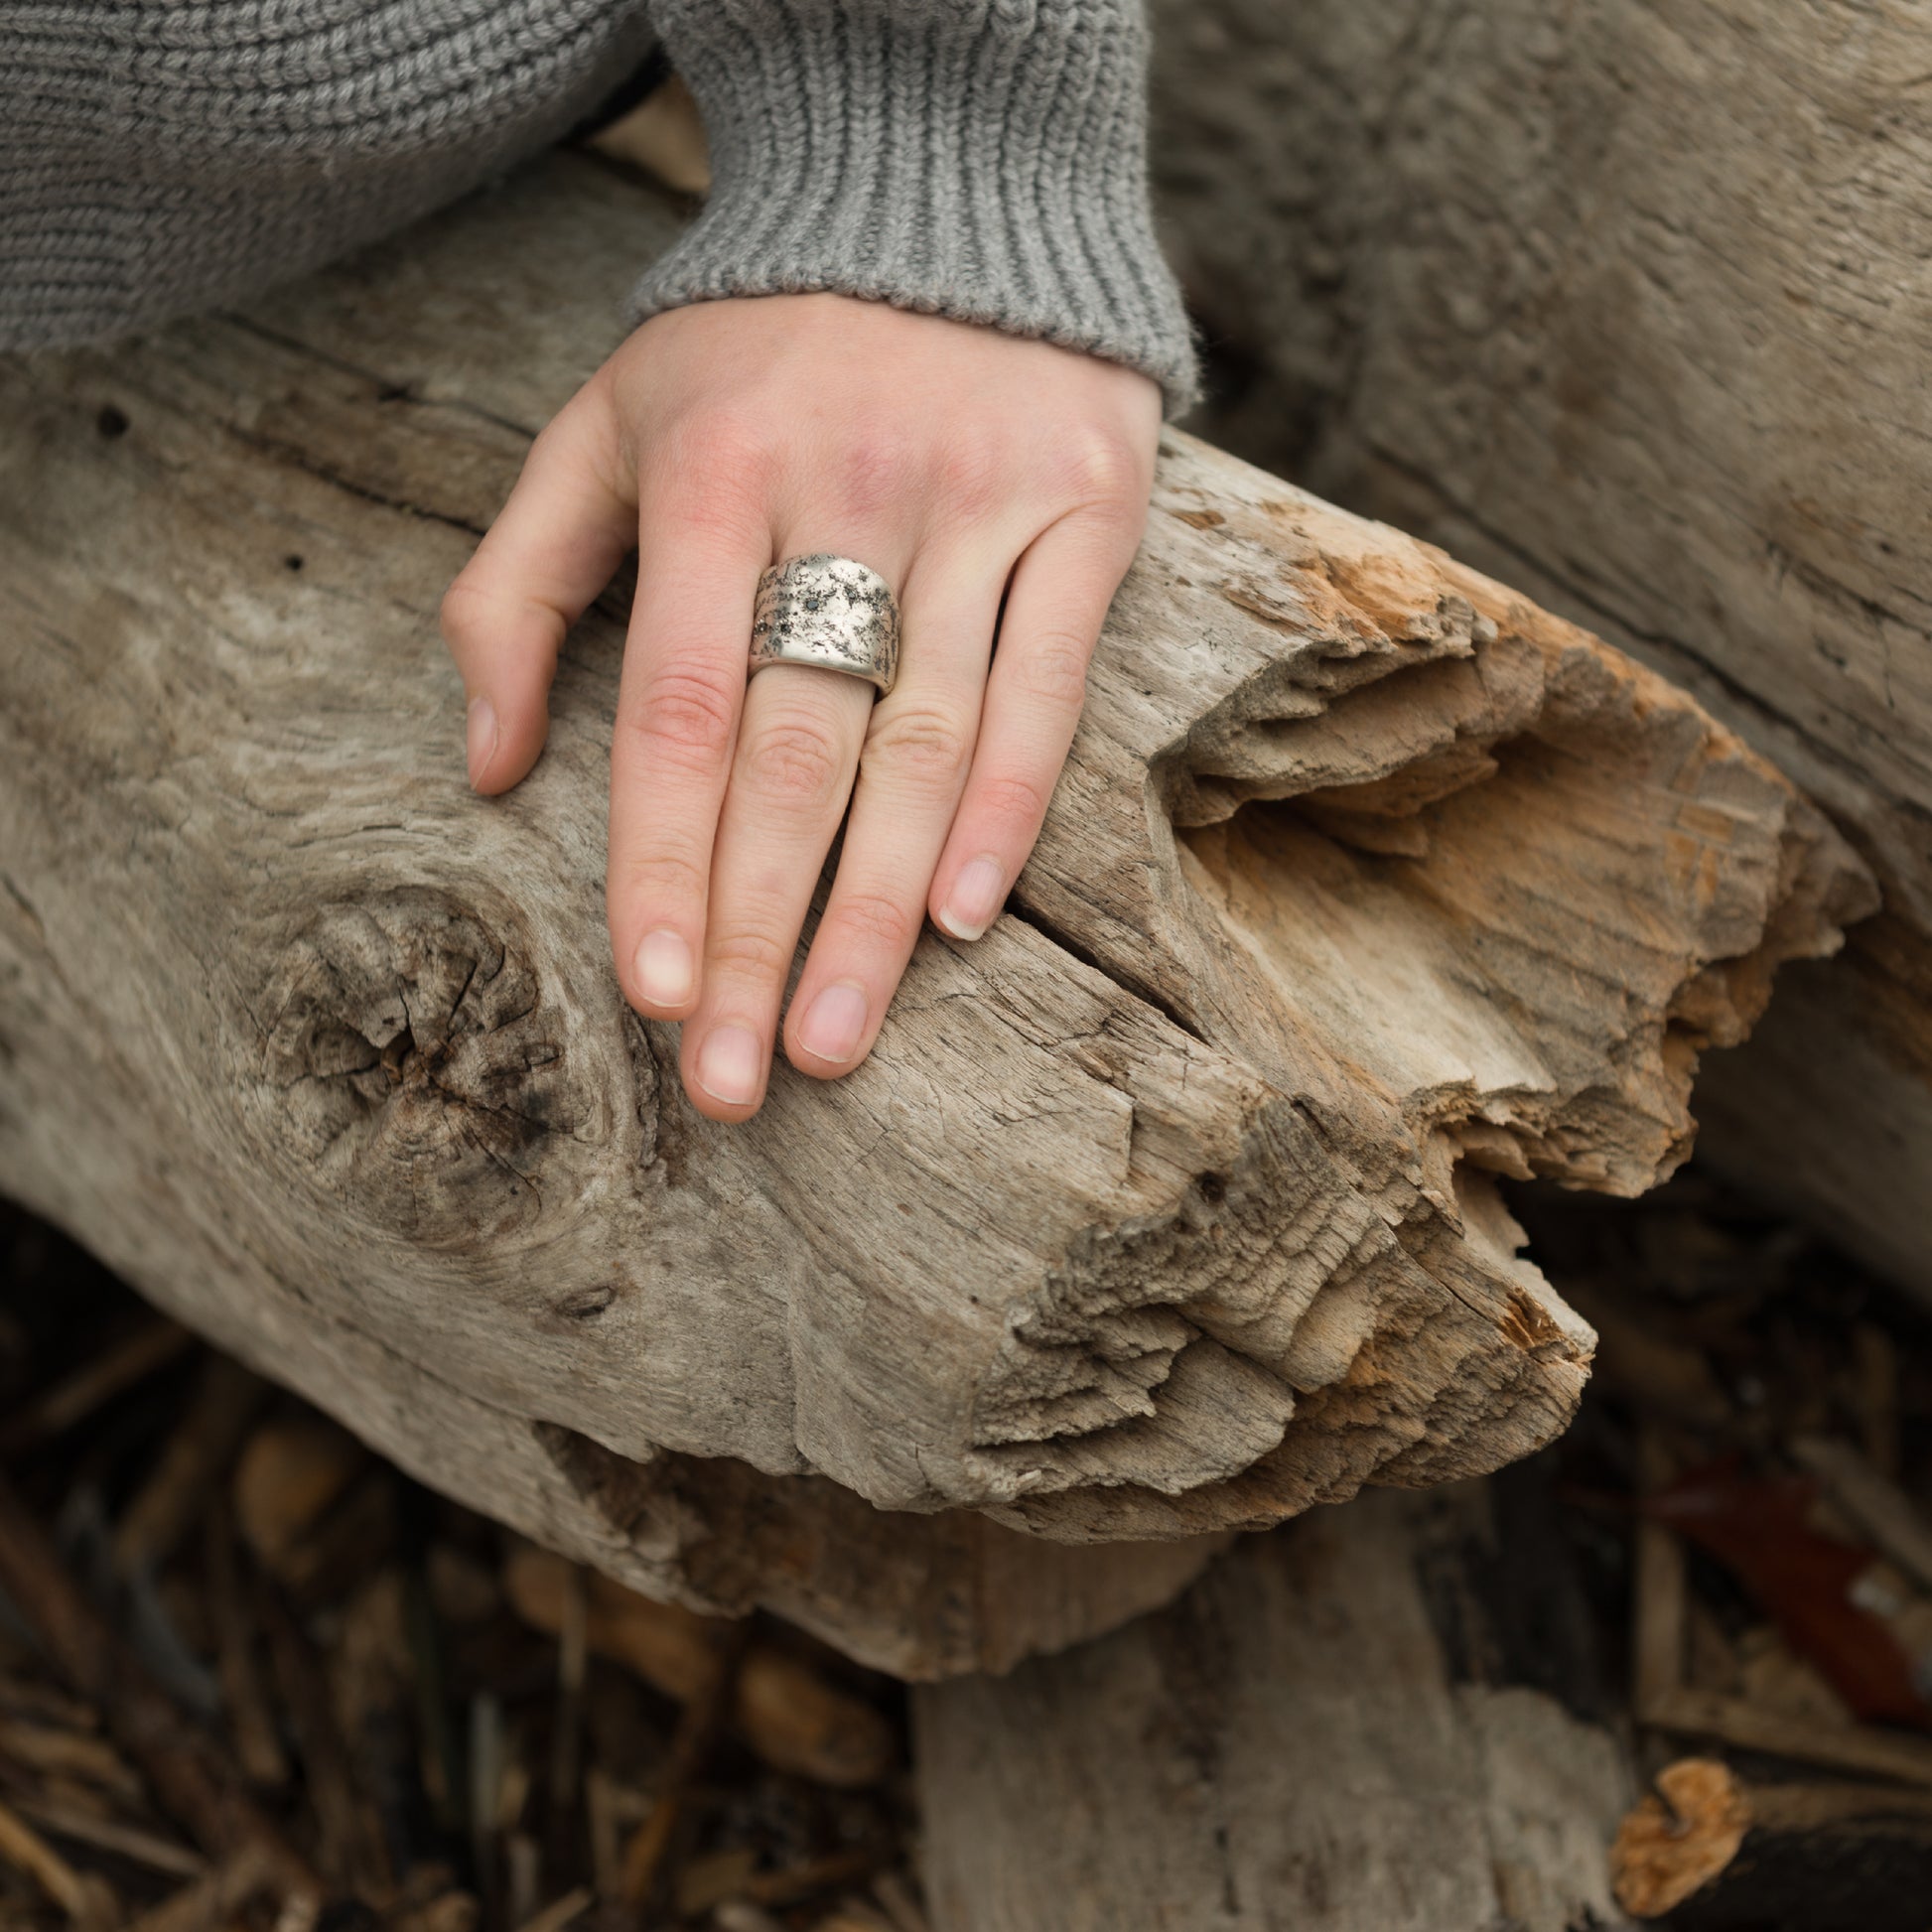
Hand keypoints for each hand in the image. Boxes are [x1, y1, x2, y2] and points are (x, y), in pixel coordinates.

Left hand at [441, 293, 1160, 1120]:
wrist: (942, 200)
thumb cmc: (751, 349)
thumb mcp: (604, 426)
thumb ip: (515, 583)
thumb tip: (488, 767)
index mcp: (715, 474)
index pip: (680, 707)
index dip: (662, 859)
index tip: (648, 994)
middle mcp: (850, 492)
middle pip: (798, 755)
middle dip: (756, 930)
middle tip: (730, 1078)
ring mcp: (981, 503)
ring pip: (924, 747)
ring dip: (874, 913)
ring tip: (828, 1041)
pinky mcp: (1087, 510)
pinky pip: (1047, 687)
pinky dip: (1006, 810)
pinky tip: (959, 920)